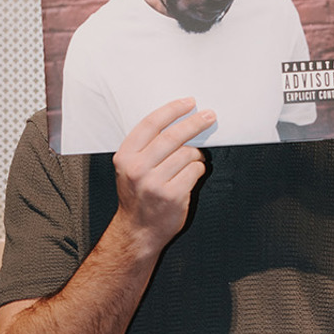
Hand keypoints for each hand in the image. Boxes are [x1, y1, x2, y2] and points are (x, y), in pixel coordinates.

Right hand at [112, 98, 213, 254]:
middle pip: (173, 136)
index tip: (188, 103)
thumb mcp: (129, 168)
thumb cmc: (137, 197)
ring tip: (193, 160)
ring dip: (196, 155)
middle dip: (195, 123)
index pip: (151, 124)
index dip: (172, 110)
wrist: (137, 230)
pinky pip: (195, 171)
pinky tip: (191, 175)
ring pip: (187, 154)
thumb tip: (178, 121)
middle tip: (208, 116)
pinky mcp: (172, 195)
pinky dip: (198, 170)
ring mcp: (155, 183)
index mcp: (125, 156)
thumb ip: (146, 147)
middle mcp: (137, 168)